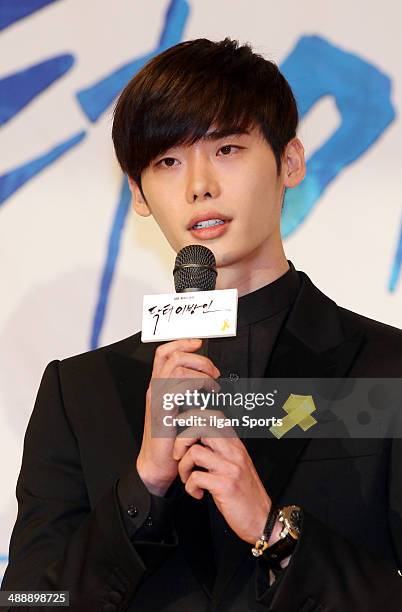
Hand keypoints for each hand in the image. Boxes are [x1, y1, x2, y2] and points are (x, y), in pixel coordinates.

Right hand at [136, 339, 219, 495]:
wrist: (157, 464)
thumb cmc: (170, 440)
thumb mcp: (177, 410)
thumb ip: (185, 393)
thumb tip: (204, 378)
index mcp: (157, 386)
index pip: (163, 353)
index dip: (181, 343)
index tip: (198, 343)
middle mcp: (154, 388)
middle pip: (173, 356)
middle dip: (199, 359)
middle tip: (213, 371)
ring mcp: (157, 398)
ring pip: (178, 368)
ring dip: (201, 372)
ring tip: (213, 385)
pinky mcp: (163, 409)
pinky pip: (181, 385)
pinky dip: (199, 385)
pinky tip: (208, 394)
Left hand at [173, 414, 270, 543]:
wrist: (262, 519)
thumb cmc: (246, 495)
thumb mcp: (236, 466)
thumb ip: (221, 451)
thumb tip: (198, 440)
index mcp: (235, 445)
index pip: (214, 417)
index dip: (193, 417)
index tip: (182, 429)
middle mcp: (234, 452)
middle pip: (201, 428)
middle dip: (181, 440)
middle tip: (179, 456)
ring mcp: (230, 468)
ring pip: (194, 452)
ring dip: (183, 467)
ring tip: (188, 478)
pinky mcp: (225, 485)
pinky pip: (196, 477)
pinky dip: (190, 487)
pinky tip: (197, 493)